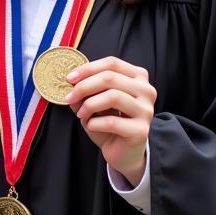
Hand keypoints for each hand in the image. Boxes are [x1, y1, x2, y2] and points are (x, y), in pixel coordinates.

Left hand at [66, 56, 154, 185]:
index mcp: (137, 77)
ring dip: (89, 105)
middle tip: (69, 97)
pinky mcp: (142, 130)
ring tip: (81, 114)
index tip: (69, 78)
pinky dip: (94, 123)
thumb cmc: (109, 121)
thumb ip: (86, 89)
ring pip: (113, 96)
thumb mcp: (95, 100)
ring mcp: (146, 110)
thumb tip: (70, 82)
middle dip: (84, 86)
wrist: (123, 151)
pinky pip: (112, 121)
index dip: (88, 68)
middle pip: (110, 78)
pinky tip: (91, 126)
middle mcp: (146, 91)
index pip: (112, 63)